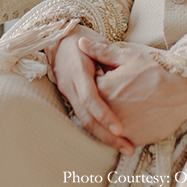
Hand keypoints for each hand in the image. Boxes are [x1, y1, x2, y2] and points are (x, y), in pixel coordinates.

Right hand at [44, 25, 133, 155]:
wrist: (58, 37)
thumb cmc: (82, 38)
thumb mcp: (97, 42)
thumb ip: (108, 57)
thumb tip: (124, 74)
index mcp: (78, 70)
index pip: (90, 98)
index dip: (103, 115)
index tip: (119, 128)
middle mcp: (71, 85)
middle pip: (87, 117)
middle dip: (107, 136)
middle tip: (128, 149)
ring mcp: (68, 92)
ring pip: (84, 121)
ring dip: (103, 136)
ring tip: (124, 147)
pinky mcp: (70, 96)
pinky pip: (83, 116)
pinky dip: (97, 128)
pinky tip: (111, 136)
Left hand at [79, 38, 186, 146]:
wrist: (182, 91)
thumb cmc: (154, 71)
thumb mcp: (128, 56)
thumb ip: (101, 52)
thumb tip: (80, 43)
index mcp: (103, 90)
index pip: (91, 86)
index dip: (102, 78)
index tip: (116, 74)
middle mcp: (107, 113)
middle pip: (99, 105)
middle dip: (108, 96)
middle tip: (128, 87)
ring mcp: (120, 129)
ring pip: (110, 121)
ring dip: (116, 112)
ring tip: (134, 98)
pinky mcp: (132, 139)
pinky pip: (124, 133)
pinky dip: (128, 124)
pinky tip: (140, 111)